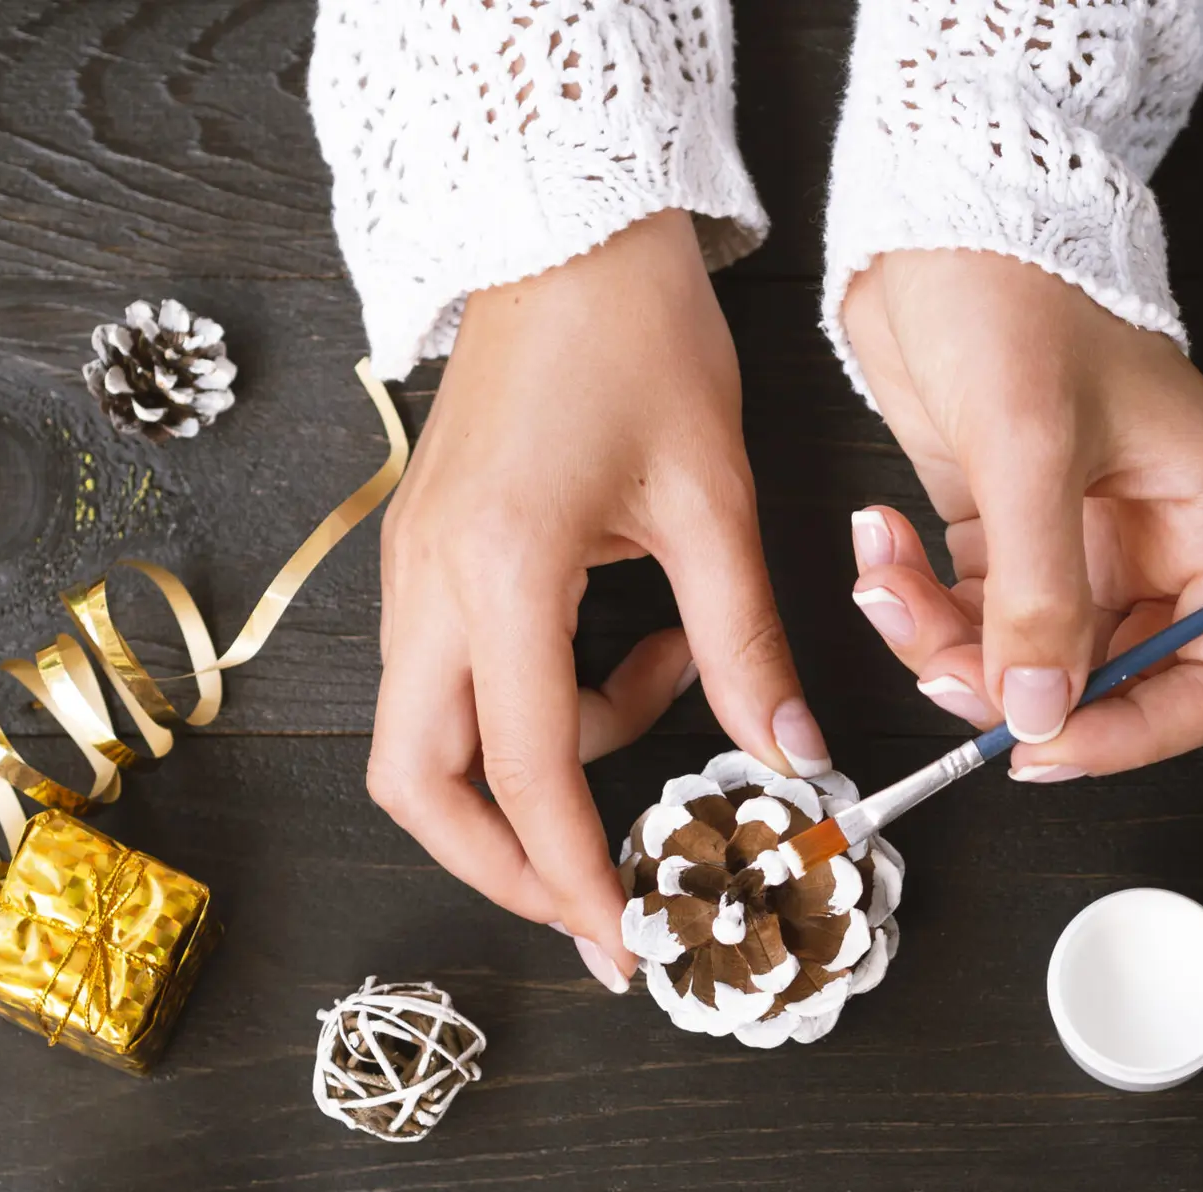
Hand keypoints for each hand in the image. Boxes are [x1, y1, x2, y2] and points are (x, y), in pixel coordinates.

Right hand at [368, 209, 827, 989]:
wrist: (564, 236)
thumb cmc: (638, 342)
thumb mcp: (714, 499)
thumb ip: (745, 640)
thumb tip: (789, 753)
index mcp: (498, 572)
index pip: (520, 771)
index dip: (572, 874)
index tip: (624, 945)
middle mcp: (427, 585)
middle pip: (418, 785)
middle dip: (504, 860)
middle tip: (600, 897)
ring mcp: (413, 572)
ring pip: (431, 738)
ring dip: (536, 767)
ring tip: (660, 695)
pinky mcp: (428, 558)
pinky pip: (459, 679)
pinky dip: (536, 705)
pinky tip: (631, 648)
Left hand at [841, 249, 1202, 779]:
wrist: (937, 218)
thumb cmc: (1015, 294)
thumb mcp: (1030, 446)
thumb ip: (1040, 594)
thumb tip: (1040, 714)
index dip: (1146, 730)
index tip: (1050, 743)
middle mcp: (1158, 540)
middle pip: (1112, 683)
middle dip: (1019, 692)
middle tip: (941, 672)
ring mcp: (1080, 541)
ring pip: (1028, 661)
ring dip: (946, 649)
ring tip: (886, 585)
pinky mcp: (1008, 530)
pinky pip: (973, 616)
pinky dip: (921, 608)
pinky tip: (879, 548)